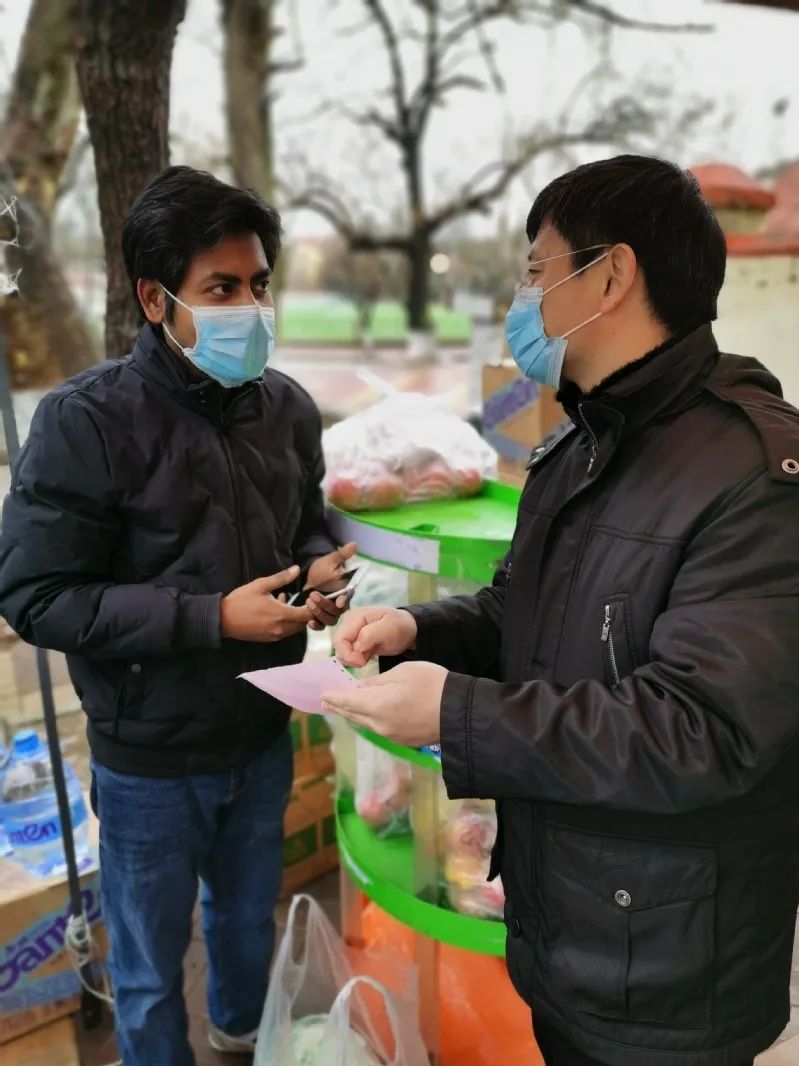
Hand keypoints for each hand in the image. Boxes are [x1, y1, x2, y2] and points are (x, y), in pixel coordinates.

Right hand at [220, 566, 311, 641]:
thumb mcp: (261, 585)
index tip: (309, 597)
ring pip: (294, 628)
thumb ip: (281, 578)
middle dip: (304, 612)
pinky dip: (285, 622)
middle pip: (304, 623)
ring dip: (294, 617)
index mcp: (282, 615)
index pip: (308, 615)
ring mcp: (275, 636)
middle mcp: (281, 628)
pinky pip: (284, 632)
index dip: (313, 607)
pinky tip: (275, 610)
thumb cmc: (241, 600)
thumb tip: (297, 569)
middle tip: (297, 598)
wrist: (223, 620)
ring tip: (282, 600)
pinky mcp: (268, 639)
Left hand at [305, 542, 357, 630]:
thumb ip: (342, 555)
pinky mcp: (321, 617)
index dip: (344, 600)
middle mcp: (340, 603)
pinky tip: (309, 623)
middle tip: (312, 595)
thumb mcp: (330, 561)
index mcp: (345, 590)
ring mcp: (331, 611)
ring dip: (319, 613)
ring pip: (330, 619)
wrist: (309, 577)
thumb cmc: (322, 569)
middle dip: (325, 605)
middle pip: (337, 611)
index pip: (348, 597)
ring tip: (308, 602)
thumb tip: (354, 544)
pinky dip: (316, 626)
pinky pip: (321, 625)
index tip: (338, 601)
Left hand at [321, 661, 446, 746]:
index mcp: (376, 706)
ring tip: (344, 707)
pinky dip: (369, 720)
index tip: (322, 694)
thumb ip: (377, 682)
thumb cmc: (432, 684)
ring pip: (365, 723)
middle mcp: (379, 725)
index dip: (333, 697)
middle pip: (352, 715)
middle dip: (338, 707)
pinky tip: (369, 714)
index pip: (347, 701)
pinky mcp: (401, 741)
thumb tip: (360, 689)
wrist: (459, 711)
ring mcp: (390, 735)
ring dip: (353, 714)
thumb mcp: (402, 673)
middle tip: (326, 701)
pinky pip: (378, 728)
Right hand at [334, 606, 417, 667]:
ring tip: (368, 657)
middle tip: (366, 661)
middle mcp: (348, 624)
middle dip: (350, 658)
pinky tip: (367, 657)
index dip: (348, 654)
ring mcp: (350, 633)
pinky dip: (355, 660)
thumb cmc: (400, 626)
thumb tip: (356, 646)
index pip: (339, 639)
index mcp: (354, 617)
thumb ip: (370, 635)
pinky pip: (347, 655)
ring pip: (341, 652)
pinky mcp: (353, 642)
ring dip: (353, 660)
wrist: (408, 630)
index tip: (362, 662)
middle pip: (338, 647)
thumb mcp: (389, 627)